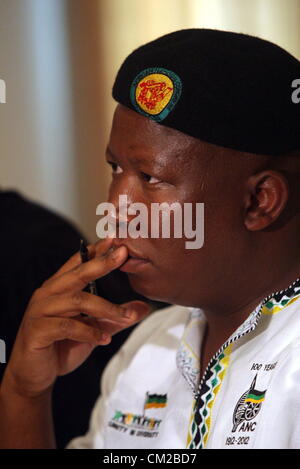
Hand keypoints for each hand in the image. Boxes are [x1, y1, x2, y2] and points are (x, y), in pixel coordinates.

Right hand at [1, 238, 150, 398]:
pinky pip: (67, 326)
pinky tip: (103, 338)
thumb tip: (143, 308)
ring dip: (106, 308)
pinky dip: (89, 331)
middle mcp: (48, 294)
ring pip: (77, 300)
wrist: (34, 375)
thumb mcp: (94, 329)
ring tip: (126, 317)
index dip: (96, 251)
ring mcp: (40, 311)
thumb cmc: (61, 346)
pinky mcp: (37, 330)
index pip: (78, 263)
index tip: (116, 241)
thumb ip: (116, 318)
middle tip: (123, 253)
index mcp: (59, 288)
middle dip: (102, 262)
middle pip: (77, 274)